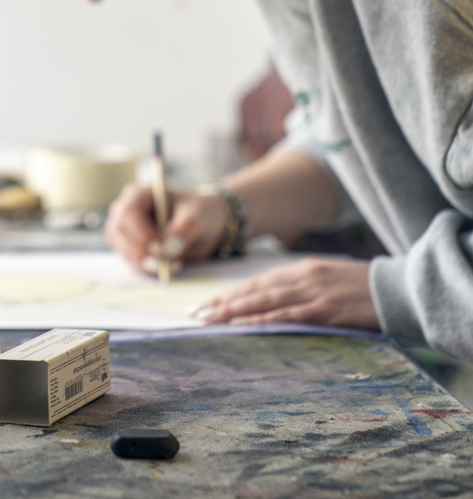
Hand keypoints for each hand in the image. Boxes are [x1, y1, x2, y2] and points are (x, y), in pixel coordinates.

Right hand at [105, 183, 228, 275]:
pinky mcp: (125, 246)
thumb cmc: (196, 212)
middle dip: (140, 250)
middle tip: (164, 263)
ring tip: (169, 265)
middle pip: (119, 231)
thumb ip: (185, 228)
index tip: (160, 248)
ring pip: (121, 248)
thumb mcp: (198, 215)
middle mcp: (124, 209)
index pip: (129, 212)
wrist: (200, 224)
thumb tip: (169, 247)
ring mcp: (121, 228)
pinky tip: (164, 266)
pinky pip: (128, 260)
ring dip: (142, 261)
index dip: (141, 232)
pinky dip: (144, 267)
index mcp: (139, 194)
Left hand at [192, 257, 378, 328]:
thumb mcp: (327, 278)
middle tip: (194, 313)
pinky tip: (244, 325)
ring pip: (263, 301)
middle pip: (253, 290)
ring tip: (208, 320)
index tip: (206, 303)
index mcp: (302, 268)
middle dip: (221, 302)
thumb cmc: (364, 288)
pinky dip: (263, 319)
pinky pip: (288, 314)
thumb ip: (301, 287)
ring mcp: (313, 292)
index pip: (256, 282)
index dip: (229, 293)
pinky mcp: (325, 309)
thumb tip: (273, 301)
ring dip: (233, 311)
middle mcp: (302, 277)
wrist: (400, 289)